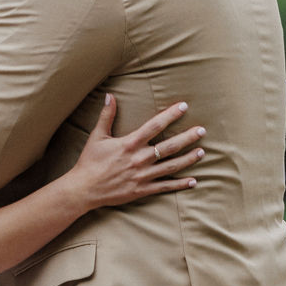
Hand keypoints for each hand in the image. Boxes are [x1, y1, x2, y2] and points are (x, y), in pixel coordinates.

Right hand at [68, 98, 204, 211]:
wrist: (83, 189)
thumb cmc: (90, 162)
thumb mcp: (97, 136)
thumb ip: (106, 115)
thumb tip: (109, 95)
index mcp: (129, 144)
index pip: (155, 125)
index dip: (171, 115)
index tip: (184, 106)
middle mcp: (139, 159)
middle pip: (169, 146)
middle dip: (187, 137)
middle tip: (202, 130)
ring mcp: (142, 176)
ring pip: (171, 166)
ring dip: (188, 159)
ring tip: (202, 152)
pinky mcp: (142, 190)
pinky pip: (165, 187)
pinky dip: (180, 184)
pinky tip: (193, 181)